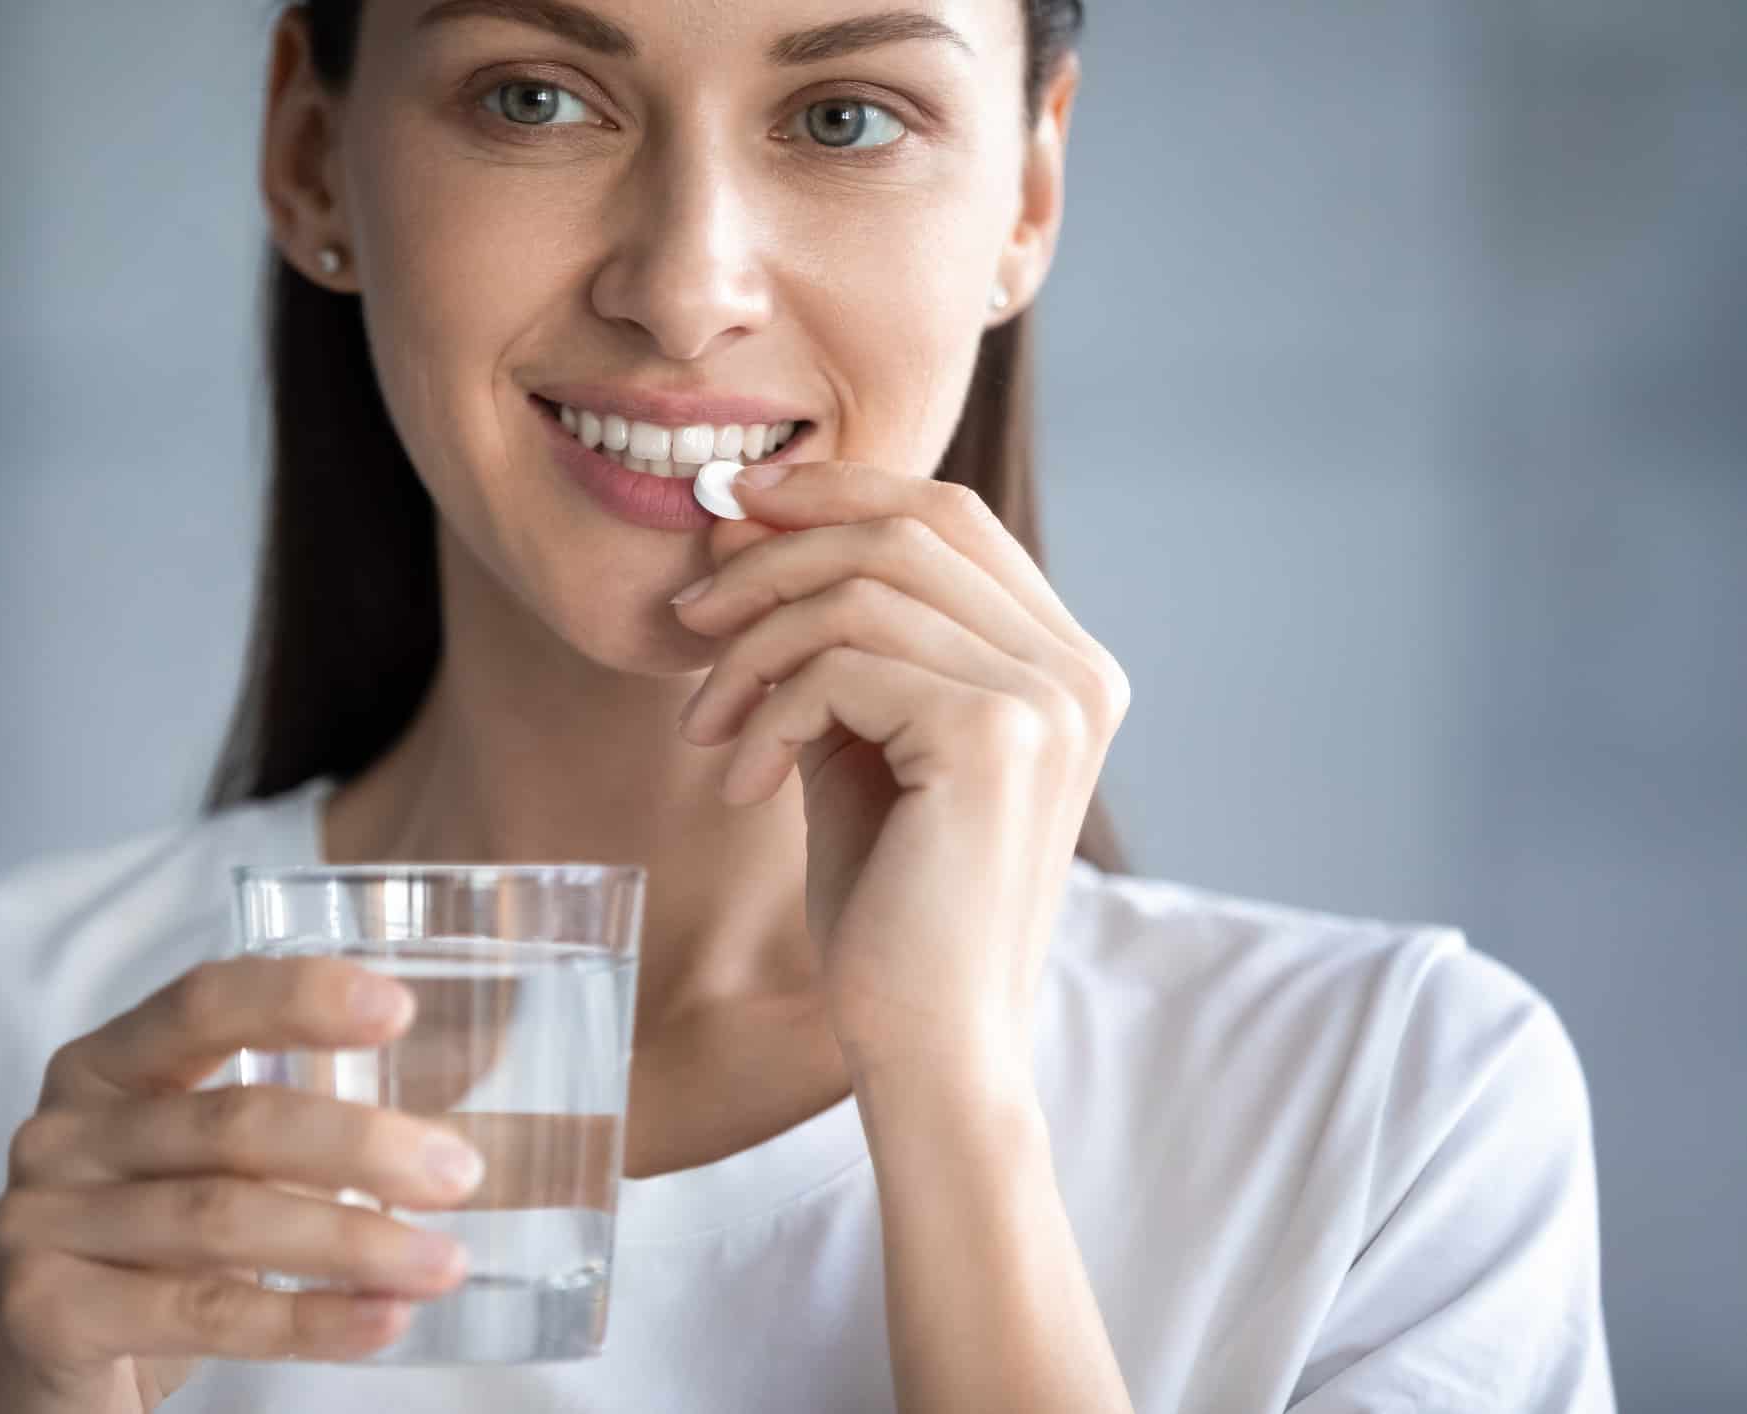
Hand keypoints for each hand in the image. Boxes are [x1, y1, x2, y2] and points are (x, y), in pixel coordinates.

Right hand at [0, 955, 487, 1413]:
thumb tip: (440, 1142)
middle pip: (233, 1120)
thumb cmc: (140, 1256)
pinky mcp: (44, 1310)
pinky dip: (306, 1319)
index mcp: (105, 1066)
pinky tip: (381, 1321)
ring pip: (225, 1219)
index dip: (300, 997)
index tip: (400, 1008)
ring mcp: (42, 1219)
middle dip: (360, 1145)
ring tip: (442, 1263)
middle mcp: (63, 1130)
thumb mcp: (198, 1173)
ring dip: (353, 1242)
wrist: (25, 1382)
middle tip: (459, 1174)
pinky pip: (201, 1310)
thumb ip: (283, 1138)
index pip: (204, 1003)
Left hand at [671, 461, 1130, 1077]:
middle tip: (688, 615)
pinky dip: (764, 715)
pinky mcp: (990, 736)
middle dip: (774, 557)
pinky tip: (743, 785)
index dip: (835, 491)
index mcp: (1063, 663)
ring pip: (859, 592)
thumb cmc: (892, 911)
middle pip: (904, 529)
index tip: (732, 509)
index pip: (949, 514)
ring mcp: (1045, 698)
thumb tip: (747, 522)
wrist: (930, 1046)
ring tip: (704, 726)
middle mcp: (1076, 668)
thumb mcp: (861, 748)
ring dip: (751, 650)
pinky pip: (837, 666)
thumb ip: (832, 643)